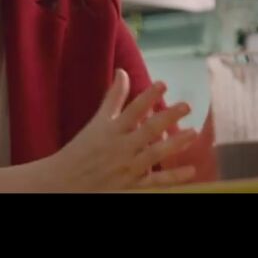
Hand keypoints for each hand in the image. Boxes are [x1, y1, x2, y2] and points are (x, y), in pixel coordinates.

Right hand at [40, 69, 198, 190]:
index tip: (163, 84)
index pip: (132, 110)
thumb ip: (113, 97)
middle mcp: (120, 147)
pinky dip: (173, 178)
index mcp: (111, 129)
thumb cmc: (83, 148)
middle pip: (147, 131)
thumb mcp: (97, 121)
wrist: (65, 182)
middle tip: (186, 106)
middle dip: (166, 118)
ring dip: (174, 144)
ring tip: (193, 133)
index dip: (148, 96)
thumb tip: (123, 71)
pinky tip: (191, 171)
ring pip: (154, 155)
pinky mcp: (131, 186)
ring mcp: (127, 167)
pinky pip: (155, 182)